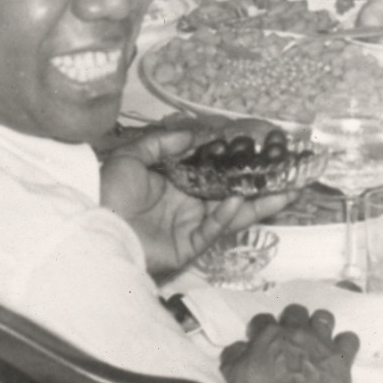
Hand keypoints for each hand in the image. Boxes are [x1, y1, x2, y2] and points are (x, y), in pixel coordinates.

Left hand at [100, 119, 301, 276]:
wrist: (90, 221)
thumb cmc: (107, 190)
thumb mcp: (132, 156)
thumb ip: (163, 143)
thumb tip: (194, 135)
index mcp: (177, 184)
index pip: (217, 173)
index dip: (240, 164)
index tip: (264, 152)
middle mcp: (189, 205)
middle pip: (234, 194)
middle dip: (263, 187)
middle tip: (292, 175)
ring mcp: (191, 226)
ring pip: (233, 214)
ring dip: (260, 204)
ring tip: (287, 191)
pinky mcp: (188, 247)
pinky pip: (213, 230)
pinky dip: (227, 216)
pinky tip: (241, 200)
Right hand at [220, 302, 357, 382]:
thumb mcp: (232, 377)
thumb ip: (233, 356)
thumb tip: (238, 347)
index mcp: (269, 335)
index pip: (263, 319)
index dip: (260, 329)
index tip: (259, 340)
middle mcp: (297, 333)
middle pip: (295, 311)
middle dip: (291, 321)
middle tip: (289, 340)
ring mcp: (321, 345)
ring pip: (324, 317)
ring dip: (319, 325)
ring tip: (316, 340)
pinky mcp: (341, 360)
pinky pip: (350, 340)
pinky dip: (345, 344)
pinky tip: (340, 354)